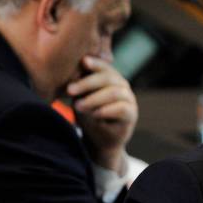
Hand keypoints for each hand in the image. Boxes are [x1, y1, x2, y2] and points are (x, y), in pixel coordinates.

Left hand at [67, 55, 137, 171]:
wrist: (99, 140)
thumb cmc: (89, 115)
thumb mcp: (81, 98)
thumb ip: (81, 86)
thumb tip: (72, 73)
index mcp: (111, 77)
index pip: (104, 67)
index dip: (95, 63)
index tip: (83, 62)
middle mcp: (122, 85)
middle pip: (108, 77)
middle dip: (87, 83)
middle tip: (70, 91)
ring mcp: (129, 99)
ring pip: (114, 93)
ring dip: (94, 99)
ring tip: (78, 106)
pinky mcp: (132, 114)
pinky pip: (122, 108)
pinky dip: (106, 110)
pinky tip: (94, 114)